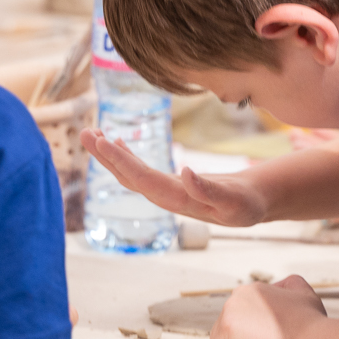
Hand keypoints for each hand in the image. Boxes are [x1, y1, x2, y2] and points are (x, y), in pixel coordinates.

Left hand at [80, 130, 267, 225]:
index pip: (145, 181)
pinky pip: (140, 170)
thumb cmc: (246, 204)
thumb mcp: (235, 202)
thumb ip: (210, 191)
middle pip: (130, 177)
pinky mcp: (168, 183)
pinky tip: (114, 142)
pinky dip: (126, 155)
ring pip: (131, 173)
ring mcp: (165, 191)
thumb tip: (186, 172)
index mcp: (179, 201)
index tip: (104, 143)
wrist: (252, 205)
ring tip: (92, 134)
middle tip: (87, 134)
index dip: (123, 162)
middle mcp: (166, 197)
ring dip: (110, 155)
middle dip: (107, 156)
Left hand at [209, 275, 325, 338]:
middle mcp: (238, 295)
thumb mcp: (303, 294)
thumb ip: (288, 288)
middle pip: (230, 330)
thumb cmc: (310, 326)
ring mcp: (230, 310)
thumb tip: (280, 288)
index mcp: (253, 289)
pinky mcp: (226, 327)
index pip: (242, 319)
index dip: (257, 334)